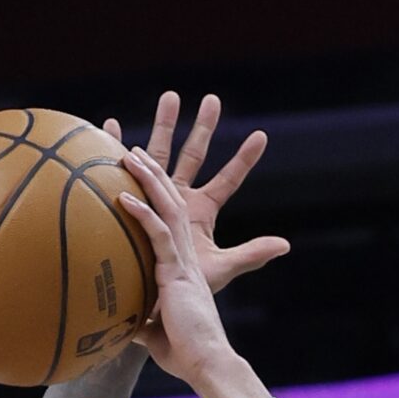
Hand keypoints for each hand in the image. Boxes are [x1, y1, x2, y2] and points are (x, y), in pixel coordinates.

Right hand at [104, 92, 287, 301]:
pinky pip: (123, 170)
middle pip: (194, 155)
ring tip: (171, 97)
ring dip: (165, 125)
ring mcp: (155, 196)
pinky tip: (113, 125)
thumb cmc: (185, 288)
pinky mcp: (131, 199)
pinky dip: (117, 146)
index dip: (244, 160)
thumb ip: (251, 255)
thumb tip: (285, 245)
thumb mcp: (221, 269)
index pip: (228, 180)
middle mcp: (180, 197)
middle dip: (203, 128)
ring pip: (161, 153)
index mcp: (203, 210)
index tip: (261, 137)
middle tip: (213, 100)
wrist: (150, 300)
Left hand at [117, 143, 241, 386]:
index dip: (155, 196)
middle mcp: (184, 256)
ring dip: (147, 179)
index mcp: (181, 266)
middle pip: (170, 201)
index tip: (137, 177)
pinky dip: (142, 215)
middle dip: (153, 172)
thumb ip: (140, 322)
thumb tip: (120, 327)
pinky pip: (158, 235)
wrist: (205, 363)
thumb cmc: (184, 352)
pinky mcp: (177, 273)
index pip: (168, 220)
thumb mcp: (155, 333)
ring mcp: (182, 262)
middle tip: (133, 149)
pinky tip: (124, 197)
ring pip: (167, 208)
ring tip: (128, 154)